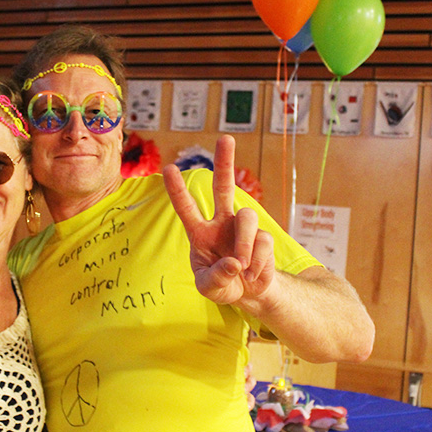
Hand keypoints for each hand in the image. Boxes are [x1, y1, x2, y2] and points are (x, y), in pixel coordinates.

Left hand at [162, 135, 275, 305]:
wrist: (247, 293)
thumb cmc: (221, 284)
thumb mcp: (208, 288)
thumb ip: (215, 277)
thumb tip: (234, 263)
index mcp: (200, 232)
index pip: (186, 207)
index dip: (177, 189)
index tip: (167, 168)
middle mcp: (221, 222)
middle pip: (222, 186)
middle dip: (225, 162)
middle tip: (226, 138)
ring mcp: (243, 228)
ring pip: (248, 217)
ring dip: (245, 245)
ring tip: (242, 267)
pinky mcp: (264, 237)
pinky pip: (263, 241)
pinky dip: (257, 262)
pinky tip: (253, 273)